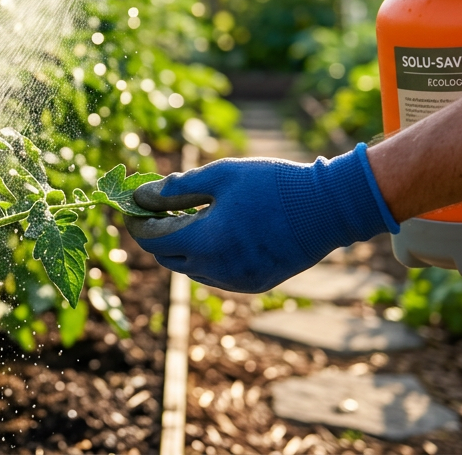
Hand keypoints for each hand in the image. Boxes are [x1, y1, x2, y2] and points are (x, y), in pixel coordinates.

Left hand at [125, 144, 398, 292]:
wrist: (328, 208)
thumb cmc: (273, 185)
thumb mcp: (220, 177)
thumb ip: (176, 189)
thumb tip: (141, 196)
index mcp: (205, 242)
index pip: (151, 239)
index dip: (136, 221)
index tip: (132, 203)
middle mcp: (217, 269)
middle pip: (167, 257)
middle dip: (156, 233)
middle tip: (157, 206)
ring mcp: (236, 282)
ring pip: (190, 269)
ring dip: (181, 245)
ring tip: (188, 214)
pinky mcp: (253, 284)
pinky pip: (214, 274)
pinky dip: (205, 255)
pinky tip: (215, 230)